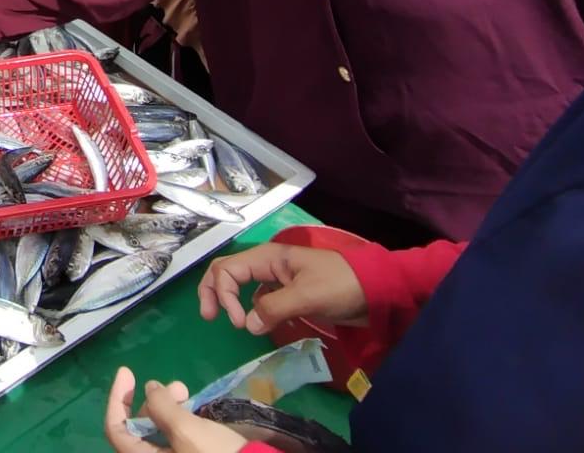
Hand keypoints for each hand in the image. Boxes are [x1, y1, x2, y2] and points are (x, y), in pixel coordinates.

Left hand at [105, 370, 247, 452]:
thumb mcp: (185, 429)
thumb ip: (162, 407)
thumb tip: (150, 389)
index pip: (116, 429)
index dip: (117, 399)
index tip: (127, 372)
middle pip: (137, 429)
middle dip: (153, 401)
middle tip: (178, 387)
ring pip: (157, 432)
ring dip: (167, 407)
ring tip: (186, 392)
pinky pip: (173, 438)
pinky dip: (178, 419)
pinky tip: (192, 408)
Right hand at [198, 242, 366, 334]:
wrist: (374, 291)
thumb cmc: (341, 286)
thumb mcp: (307, 296)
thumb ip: (273, 308)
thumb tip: (246, 325)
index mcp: (268, 257)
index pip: (228, 270)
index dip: (224, 295)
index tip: (239, 323)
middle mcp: (266, 264)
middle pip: (226, 272)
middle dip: (213, 291)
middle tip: (209, 317)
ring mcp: (276, 278)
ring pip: (240, 285)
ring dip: (229, 300)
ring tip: (233, 322)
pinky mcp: (286, 292)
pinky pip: (257, 297)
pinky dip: (249, 308)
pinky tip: (255, 322)